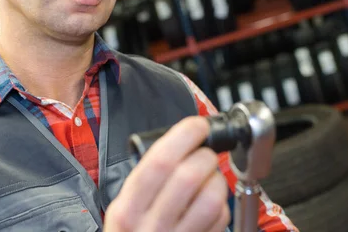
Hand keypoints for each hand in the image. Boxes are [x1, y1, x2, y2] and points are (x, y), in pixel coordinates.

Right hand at [104, 116, 230, 231]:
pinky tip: (209, 204)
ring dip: (217, 178)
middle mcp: (151, 227)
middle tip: (204, 152)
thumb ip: (147, 181)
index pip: (159, 162)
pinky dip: (221, 204)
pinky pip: (221, 219)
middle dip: (205, 154)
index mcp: (128, 210)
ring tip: (209, 178)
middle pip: (190, 175)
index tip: (197, 125)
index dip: (184, 136)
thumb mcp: (126, 210)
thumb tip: (182, 142)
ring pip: (212, 197)